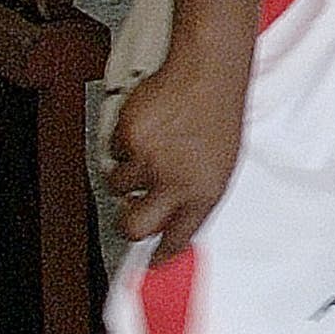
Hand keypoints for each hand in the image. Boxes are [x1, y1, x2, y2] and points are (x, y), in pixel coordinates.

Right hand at [103, 41, 244, 243]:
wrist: (208, 69)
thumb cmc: (218, 111)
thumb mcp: (221, 161)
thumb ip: (196, 191)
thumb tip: (174, 217)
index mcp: (205, 193)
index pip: (179, 238)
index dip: (162, 254)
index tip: (152, 263)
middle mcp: (176, 183)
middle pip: (134, 228)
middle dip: (124, 224)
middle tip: (126, 211)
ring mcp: (150, 161)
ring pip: (118, 186)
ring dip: (126, 172)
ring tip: (147, 147)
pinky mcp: (129, 138)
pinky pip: (113, 151)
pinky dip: (123, 140)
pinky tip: (147, 124)